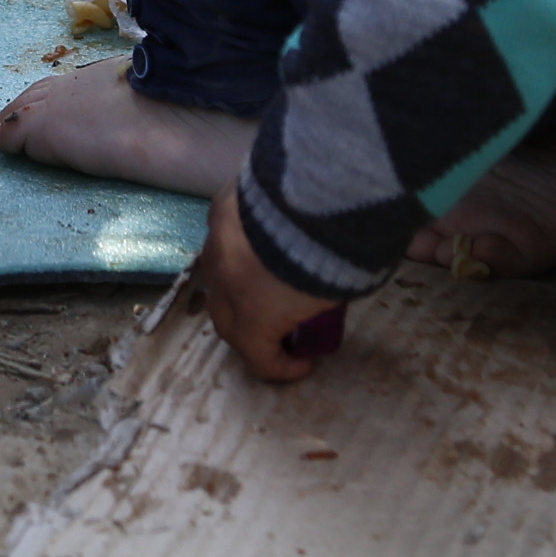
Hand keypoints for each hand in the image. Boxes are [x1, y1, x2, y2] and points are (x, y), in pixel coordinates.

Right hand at [200, 186, 341, 381]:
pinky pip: (222, 234)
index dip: (282, 367)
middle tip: (277, 328)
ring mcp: (217, 242)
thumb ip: (320, 307)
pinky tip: (257, 236)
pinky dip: (237, 244)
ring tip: (264, 279)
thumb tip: (321, 302)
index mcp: (254, 316)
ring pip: (217, 273)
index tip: (306, 361)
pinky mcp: (221, 206)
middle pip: (226, 319)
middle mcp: (225, 284)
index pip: (258, 357)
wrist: (318, 189)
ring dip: (238, 285)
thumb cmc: (337, 250)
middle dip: (249, 330)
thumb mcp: (339, 292)